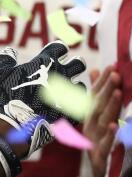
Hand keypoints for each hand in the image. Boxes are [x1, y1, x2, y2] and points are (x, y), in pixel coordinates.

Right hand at [0, 41, 86, 158]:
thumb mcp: (0, 74)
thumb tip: (11, 53)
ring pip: (80, 86)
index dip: (57, 51)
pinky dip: (73, 107)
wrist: (7, 128)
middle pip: (78, 64)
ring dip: (72, 89)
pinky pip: (80, 106)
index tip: (54, 56)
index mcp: (45, 63)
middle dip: (74, 66)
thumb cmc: (2, 98)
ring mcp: (67, 94)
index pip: (60, 48)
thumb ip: (7, 60)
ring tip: (62, 95)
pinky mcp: (70, 112)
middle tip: (65, 72)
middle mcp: (60, 75)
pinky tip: (65, 108)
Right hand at [83, 65, 121, 176]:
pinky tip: (115, 126)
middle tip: (115, 74)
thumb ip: (96, 94)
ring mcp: (94, 142)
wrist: (101, 174)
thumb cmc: (100, 140)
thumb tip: (94, 70)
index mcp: (90, 118)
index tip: (112, 66)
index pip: (94, 96)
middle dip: (105, 90)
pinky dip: (109, 136)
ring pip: (101, 122)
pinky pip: (105, 146)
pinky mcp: (100, 157)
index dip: (102, 82)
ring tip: (118, 92)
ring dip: (109, 107)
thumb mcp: (98, 116)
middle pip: (96, 106)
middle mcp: (90, 128)